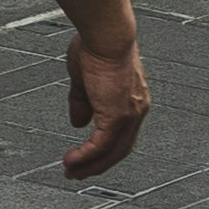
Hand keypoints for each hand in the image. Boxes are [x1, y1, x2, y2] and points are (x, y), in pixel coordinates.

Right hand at [62, 30, 149, 180]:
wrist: (106, 35)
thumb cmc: (97, 45)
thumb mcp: (85, 80)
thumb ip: (83, 102)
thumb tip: (78, 121)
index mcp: (132, 100)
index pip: (121, 133)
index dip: (104, 148)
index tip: (86, 157)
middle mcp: (136, 110)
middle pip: (119, 149)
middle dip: (97, 164)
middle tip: (78, 173)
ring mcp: (129, 114)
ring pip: (112, 152)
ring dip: (90, 166)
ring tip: (71, 172)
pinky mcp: (117, 116)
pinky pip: (100, 145)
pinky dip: (85, 156)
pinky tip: (71, 161)